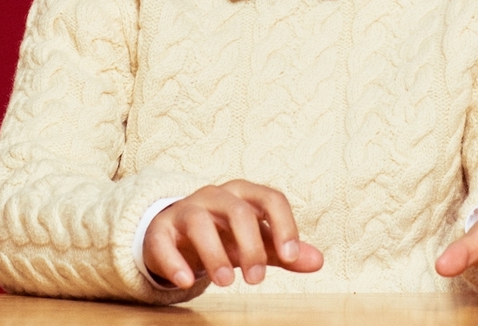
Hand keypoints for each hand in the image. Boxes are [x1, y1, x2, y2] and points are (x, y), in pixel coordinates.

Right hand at [143, 179, 323, 288]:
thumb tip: (317, 260)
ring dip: (214, 254)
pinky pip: (163, 240)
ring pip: (200, 221)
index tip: (291, 257)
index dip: (284, 226)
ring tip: (225, 282)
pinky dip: (175, 261)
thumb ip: (282, 250)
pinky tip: (187, 281)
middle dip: (250, 246)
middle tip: (256, 280)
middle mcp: (215, 196)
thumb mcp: (254, 241)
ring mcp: (185, 210)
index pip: (270, 198)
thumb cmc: (222, 234)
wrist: (175, 233)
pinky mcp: (160, 230)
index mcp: (243, 195)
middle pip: (238, 210)